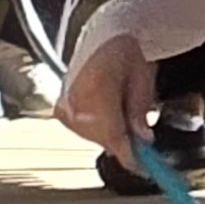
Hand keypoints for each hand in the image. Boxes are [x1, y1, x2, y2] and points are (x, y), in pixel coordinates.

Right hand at [60, 37, 150, 157]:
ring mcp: (64, 105)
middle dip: (124, 143)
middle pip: (102, 138)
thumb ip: (139, 110)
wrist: (101, 37)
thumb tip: (142, 139)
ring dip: (110, 136)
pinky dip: (97, 130)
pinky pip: (81, 130)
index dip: (130, 155)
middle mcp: (74, 99)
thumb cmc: (122, 50)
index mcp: (96, 88)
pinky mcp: (60, 109)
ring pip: (92, 137)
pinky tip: (107, 117)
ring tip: (124, 118)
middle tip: (141, 141)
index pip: (113, 134)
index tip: (144, 167)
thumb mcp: (141, 77)